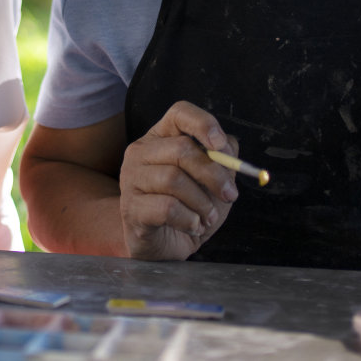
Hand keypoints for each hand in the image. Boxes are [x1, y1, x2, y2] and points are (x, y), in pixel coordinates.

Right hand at [119, 101, 239, 259]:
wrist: (162, 246)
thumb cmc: (187, 208)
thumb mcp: (211, 183)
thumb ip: (222, 161)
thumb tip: (229, 149)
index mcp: (161, 137)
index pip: (180, 113)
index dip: (203, 124)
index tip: (221, 146)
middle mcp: (140, 152)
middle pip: (181, 148)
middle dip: (214, 174)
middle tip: (229, 195)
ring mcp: (131, 179)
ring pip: (174, 179)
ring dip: (202, 202)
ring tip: (208, 217)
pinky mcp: (130, 208)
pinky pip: (166, 208)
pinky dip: (189, 220)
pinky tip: (193, 226)